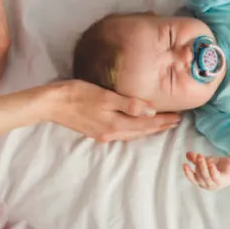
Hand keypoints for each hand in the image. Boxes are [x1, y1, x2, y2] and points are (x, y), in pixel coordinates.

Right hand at [45, 80, 179, 142]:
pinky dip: (134, 130)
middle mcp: (111, 133)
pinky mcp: (96, 131)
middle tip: (176, 122)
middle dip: (159, 127)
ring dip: (148, 130)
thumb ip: (129, 104)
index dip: (163, 120)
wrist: (51, 103)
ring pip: (132, 134)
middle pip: (141, 131)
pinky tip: (136, 126)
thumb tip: (152, 110)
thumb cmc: (77, 94)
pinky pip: (122, 133)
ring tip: (161, 125)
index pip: (146, 123)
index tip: (178, 117)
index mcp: (116, 124)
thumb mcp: (105, 96)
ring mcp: (103, 134)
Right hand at [183, 152, 229, 190]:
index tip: (184, 164)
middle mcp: (207, 185)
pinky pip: (216, 177)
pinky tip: (210, 164)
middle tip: (198, 156)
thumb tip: (187, 154)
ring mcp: (215, 184)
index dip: (187, 173)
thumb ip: (196, 159)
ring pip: (206, 177)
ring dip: (203, 167)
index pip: (193, 179)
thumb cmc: (217, 166)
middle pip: (199, 176)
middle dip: (198, 165)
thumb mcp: (205, 161)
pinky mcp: (223, 181)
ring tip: (200, 157)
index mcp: (201, 181)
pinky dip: (212, 171)